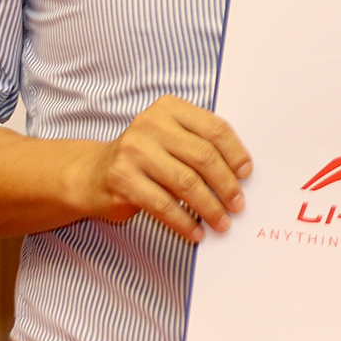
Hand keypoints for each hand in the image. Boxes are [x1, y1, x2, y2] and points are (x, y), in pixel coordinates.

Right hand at [73, 94, 251, 243]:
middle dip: (226, 185)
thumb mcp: (171, 137)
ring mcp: (133, 151)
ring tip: (221, 222)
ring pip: (186, 183)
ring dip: (209, 207)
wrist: (93, 173)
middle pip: (203, 157)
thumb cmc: (145, 156)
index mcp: (169, 108)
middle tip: (238, 204)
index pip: (214, 129)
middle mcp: (150, 125)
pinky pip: (163, 205)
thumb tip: (240, 174)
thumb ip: (200, 144)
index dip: (235, 153)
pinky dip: (184, 222)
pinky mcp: (122, 179)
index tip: (246, 174)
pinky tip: (195, 232)